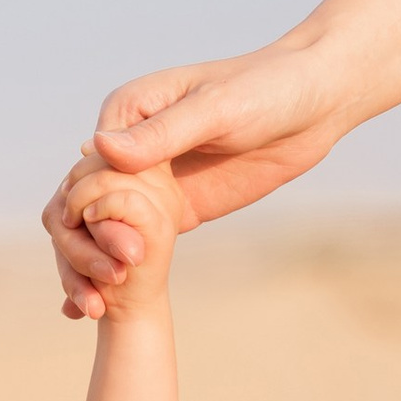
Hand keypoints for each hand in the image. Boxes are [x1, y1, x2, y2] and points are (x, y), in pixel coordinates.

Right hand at [46, 34, 355, 319]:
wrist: (315, 103)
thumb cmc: (267, 89)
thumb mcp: (215, 110)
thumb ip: (160, 133)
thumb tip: (97, 148)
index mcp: (128, 110)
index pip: (89, 168)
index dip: (87, 210)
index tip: (105, 247)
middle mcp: (131, 146)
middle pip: (88, 203)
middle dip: (85, 248)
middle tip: (103, 291)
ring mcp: (152, 180)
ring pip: (105, 226)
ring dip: (93, 266)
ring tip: (91, 311)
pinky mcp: (174, 207)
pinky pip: (138, 238)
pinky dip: (118, 267)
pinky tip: (104, 307)